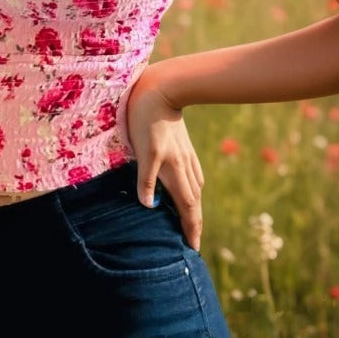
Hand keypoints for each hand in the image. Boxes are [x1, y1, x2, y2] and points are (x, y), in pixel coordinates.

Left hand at [126, 71, 205, 250]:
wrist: (163, 89)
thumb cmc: (147, 119)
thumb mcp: (143, 150)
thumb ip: (146, 178)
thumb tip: (149, 206)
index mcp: (174, 170)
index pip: (187, 207)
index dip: (190, 228)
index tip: (193, 248)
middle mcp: (184, 165)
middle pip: (193, 201)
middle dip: (194, 222)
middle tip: (193, 241)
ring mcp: (186, 154)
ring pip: (195, 187)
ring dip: (194, 206)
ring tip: (192, 219)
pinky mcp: (183, 144)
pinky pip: (193, 173)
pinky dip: (194, 187)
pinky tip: (192, 185)